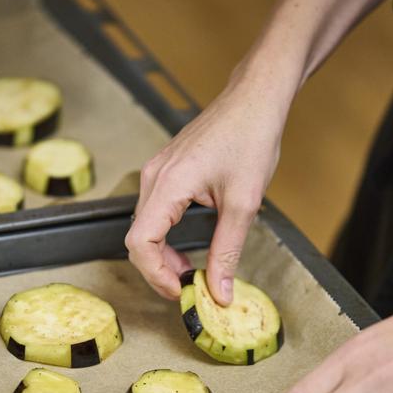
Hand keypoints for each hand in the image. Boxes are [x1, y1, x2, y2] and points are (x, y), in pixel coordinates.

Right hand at [125, 79, 288, 305]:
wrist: (254, 99)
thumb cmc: (251, 138)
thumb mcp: (243, 204)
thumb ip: (227, 251)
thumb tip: (219, 292)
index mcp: (169, 183)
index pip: (140, 242)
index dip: (156, 275)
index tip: (181, 292)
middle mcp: (154, 177)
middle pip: (138, 239)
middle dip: (160, 270)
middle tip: (190, 288)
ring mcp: (156, 172)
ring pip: (144, 227)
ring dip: (163, 255)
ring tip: (192, 272)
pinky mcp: (165, 171)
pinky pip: (153, 212)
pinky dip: (166, 237)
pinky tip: (188, 247)